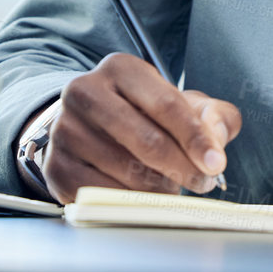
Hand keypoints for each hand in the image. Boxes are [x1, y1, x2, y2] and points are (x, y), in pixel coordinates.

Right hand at [41, 52, 240, 201]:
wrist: (88, 129)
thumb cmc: (144, 115)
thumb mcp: (182, 104)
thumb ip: (212, 116)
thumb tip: (216, 138)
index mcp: (120, 69)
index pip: (166, 104)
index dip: (196, 138)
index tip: (216, 164)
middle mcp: (85, 92)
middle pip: (147, 140)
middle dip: (183, 168)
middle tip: (202, 183)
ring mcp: (65, 130)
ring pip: (127, 171)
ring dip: (159, 188)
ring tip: (170, 186)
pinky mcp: (55, 167)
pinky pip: (103, 194)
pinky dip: (130, 202)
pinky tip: (141, 196)